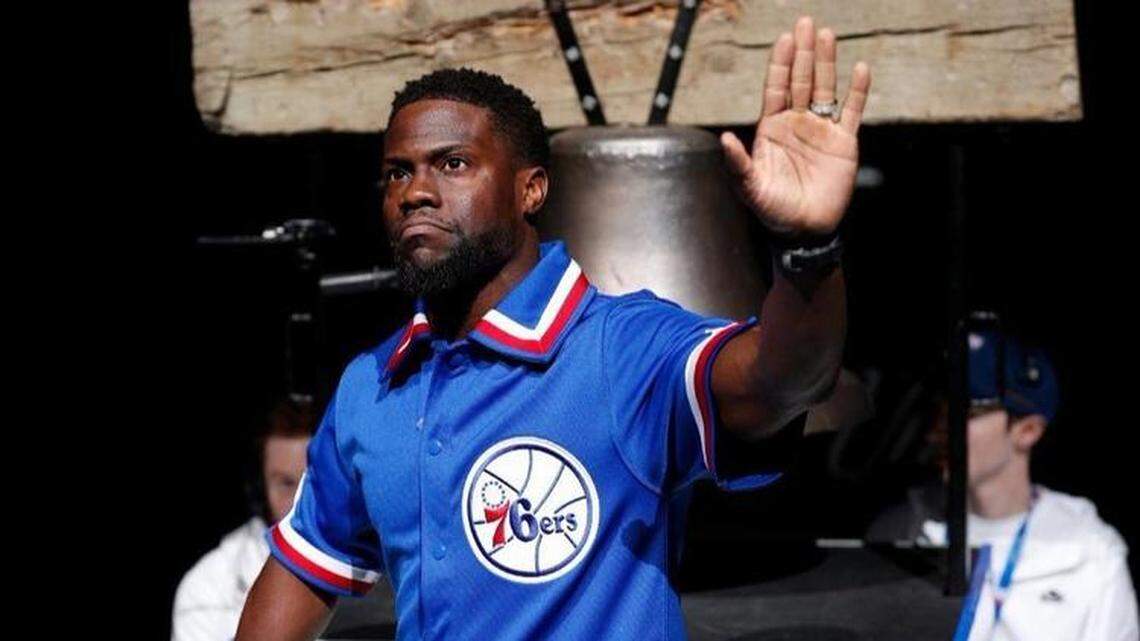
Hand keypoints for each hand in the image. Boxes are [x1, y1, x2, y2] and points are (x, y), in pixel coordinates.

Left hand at [721, 16, 870, 237]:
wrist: (805, 231)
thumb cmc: (773, 210)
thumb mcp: (750, 188)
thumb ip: (737, 164)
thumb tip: (722, 139)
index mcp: (772, 128)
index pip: (776, 88)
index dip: (781, 64)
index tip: (785, 39)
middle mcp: (796, 123)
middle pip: (801, 80)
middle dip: (803, 53)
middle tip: (806, 23)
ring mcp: (821, 130)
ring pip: (825, 88)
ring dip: (826, 63)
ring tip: (827, 35)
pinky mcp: (844, 142)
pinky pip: (852, 111)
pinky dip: (857, 91)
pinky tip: (859, 69)